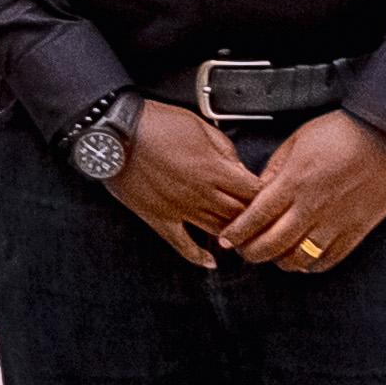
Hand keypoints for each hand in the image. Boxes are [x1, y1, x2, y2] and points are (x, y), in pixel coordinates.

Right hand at [107, 100, 264, 271]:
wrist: (116, 133)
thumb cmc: (155, 123)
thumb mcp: (199, 125)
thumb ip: (224, 148)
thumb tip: (237, 166)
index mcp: (213, 169)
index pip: (252, 191)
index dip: (264, 195)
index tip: (269, 196)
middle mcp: (200, 193)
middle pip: (239, 214)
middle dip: (254, 217)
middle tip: (262, 220)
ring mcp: (180, 209)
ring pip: (218, 230)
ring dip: (233, 236)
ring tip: (243, 238)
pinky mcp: (159, 218)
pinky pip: (182, 244)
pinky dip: (198, 257)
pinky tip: (210, 262)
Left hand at [215, 110, 385, 274]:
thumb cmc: (342, 131)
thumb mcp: (297, 140)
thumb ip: (276, 168)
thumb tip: (259, 190)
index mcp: (294, 182)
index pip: (256, 217)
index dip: (237, 233)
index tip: (227, 240)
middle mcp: (312, 205)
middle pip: (273, 243)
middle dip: (253, 253)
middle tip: (246, 253)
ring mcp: (336, 220)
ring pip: (300, 257)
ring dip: (282, 261)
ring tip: (276, 257)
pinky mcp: (358, 228)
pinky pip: (331, 258)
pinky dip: (314, 264)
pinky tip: (306, 261)